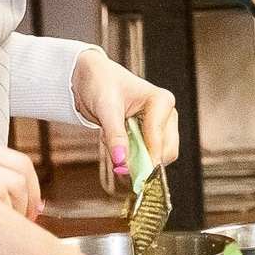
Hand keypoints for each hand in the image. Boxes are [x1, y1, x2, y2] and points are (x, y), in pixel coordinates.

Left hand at [74, 48, 181, 167]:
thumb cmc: (100, 83)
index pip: (159, 139)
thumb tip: (121, 161)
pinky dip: (132, 156)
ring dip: (137, 158)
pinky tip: (118, 144)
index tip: (137, 177)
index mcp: (161, 101)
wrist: (88, 77)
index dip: (148, 159)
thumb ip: (115, 136)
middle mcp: (165, 114)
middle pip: (166, 151)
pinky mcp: (148, 134)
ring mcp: (158, 125)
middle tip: (122, 168)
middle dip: (144, 161)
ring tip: (116, 145)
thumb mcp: (106, 108)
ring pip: (157, 155)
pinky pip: (146, 154)